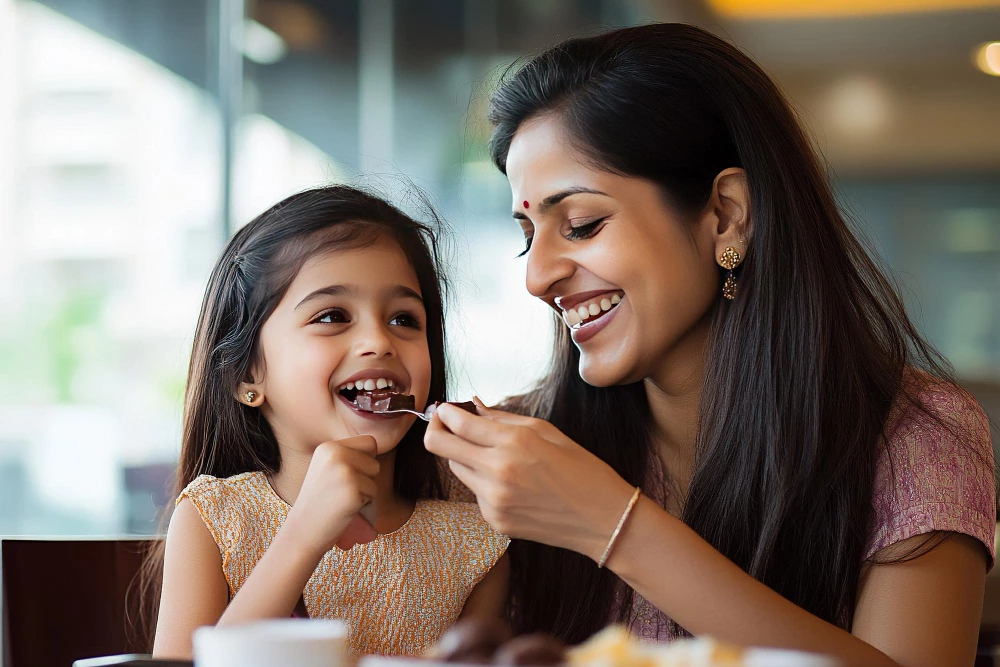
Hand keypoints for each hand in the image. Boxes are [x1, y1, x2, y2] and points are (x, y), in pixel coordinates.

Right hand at [283, 435, 378, 558]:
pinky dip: (364, 503)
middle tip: (344, 490)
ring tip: (343, 498)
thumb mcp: (327, 468)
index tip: (347, 476)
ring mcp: (344, 471)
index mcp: (328, 447)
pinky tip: (345, 507)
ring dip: (366, 490)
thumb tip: (374, 444)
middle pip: (375, 459)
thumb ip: (347, 455)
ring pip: (375, 475)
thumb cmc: (321, 502)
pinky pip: (374, 493)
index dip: (366, 460)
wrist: (303, 530)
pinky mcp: (352, 490)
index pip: (369, 442)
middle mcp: (335, 454)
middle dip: (367, 476)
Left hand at [424, 401, 634, 561]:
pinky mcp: (494, 520)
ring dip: (464, 456)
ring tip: (493, 455)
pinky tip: (513, 484)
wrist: (603, 520)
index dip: (444, 412)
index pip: (455, 423)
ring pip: (456, 468)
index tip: (447, 409)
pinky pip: (475, 492)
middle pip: (438, 446)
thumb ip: (503, 419)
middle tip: (447, 424)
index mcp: (513, 443)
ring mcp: (493, 500)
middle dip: (437, 430)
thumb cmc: (582, 470)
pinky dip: (484, 482)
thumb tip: (473, 406)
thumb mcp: (546, 431)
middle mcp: (497, 471)